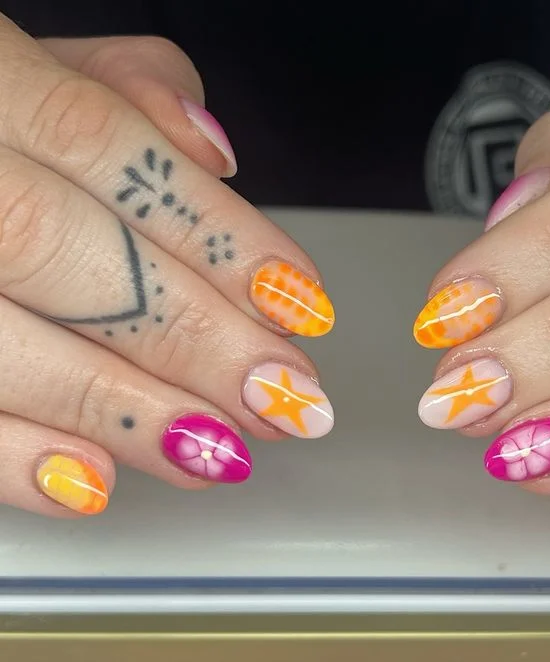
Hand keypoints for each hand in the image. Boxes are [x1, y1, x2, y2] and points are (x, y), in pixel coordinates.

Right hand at [0, 18, 334, 518]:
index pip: (110, 148)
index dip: (218, 236)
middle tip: (283, 397)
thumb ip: (120, 90)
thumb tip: (210, 150)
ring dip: (123, 410)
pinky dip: (8, 457)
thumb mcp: (29, 70)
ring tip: (217, 451)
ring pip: (1, 345)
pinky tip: (94, 482)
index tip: (299, 306)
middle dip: (195, 338)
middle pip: (69, 256)